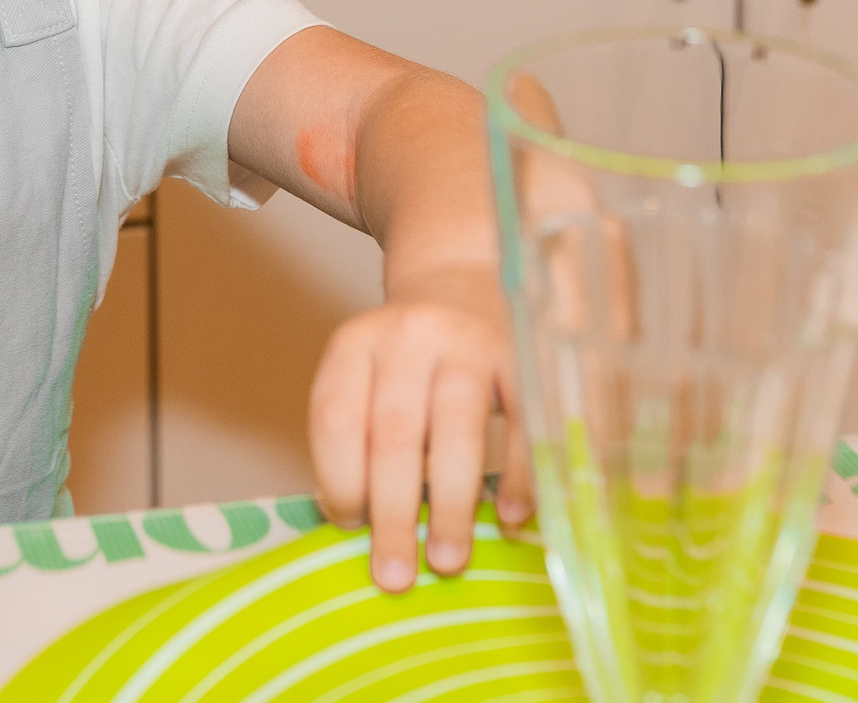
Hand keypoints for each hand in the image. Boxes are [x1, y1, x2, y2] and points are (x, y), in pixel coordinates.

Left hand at [309, 264, 531, 593]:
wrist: (463, 281)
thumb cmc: (408, 359)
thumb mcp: (369, 376)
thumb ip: (363, 437)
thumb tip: (363, 530)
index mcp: (355, 343)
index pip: (336, 417)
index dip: (338, 479)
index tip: (348, 527)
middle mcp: (408, 336)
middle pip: (394, 434)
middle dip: (393, 513)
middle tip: (394, 576)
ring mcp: (468, 343)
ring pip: (456, 432)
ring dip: (450, 505)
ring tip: (446, 561)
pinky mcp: (521, 355)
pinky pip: (522, 422)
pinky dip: (518, 474)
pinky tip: (512, 517)